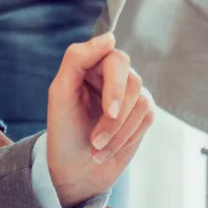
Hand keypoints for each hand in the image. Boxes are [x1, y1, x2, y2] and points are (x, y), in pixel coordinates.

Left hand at [45, 33, 154, 207]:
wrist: (75, 170)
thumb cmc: (64, 131)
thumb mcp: (60, 94)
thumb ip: (77, 59)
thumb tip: (110, 37)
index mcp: (93, 65)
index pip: (116, 59)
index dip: (115, 85)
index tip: (109, 110)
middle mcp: (115, 75)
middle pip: (133, 81)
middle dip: (116, 117)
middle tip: (96, 139)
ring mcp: (132, 93)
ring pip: (142, 102)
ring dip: (117, 132)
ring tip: (96, 147)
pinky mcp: (143, 113)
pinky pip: (147, 118)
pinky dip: (126, 138)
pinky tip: (108, 149)